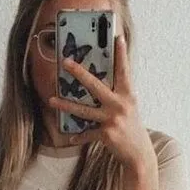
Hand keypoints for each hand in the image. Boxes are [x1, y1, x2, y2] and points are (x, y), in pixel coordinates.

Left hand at [47, 35, 154, 171]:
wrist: (139, 153)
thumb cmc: (132, 128)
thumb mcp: (129, 108)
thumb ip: (118, 95)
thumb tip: (101, 84)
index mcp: (127, 95)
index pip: (123, 71)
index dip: (121, 54)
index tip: (117, 37)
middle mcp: (120, 105)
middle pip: (95, 85)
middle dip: (79, 73)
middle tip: (65, 62)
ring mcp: (112, 119)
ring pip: (84, 110)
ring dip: (66, 105)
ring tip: (51, 100)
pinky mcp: (107, 134)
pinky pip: (88, 134)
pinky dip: (79, 137)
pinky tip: (70, 138)